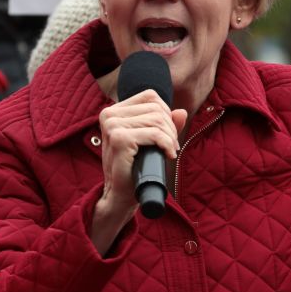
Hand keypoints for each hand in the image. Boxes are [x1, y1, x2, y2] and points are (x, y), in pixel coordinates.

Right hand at [93, 90, 187, 253]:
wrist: (120, 194)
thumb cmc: (134, 167)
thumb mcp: (150, 142)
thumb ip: (165, 125)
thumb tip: (181, 112)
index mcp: (113, 111)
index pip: (150, 96)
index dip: (165, 113)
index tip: (167, 134)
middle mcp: (109, 114)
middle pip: (156, 108)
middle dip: (170, 128)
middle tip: (170, 147)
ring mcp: (112, 125)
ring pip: (157, 119)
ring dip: (170, 138)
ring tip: (168, 152)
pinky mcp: (119, 139)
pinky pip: (155, 133)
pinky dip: (167, 144)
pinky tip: (168, 155)